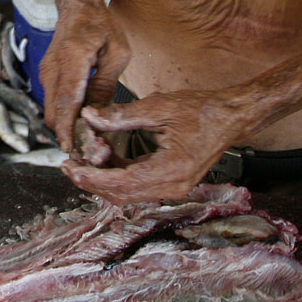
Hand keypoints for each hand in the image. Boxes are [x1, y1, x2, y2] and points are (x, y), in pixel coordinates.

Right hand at [40, 2, 129, 155]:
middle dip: (68, 134)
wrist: (77, 5)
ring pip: (51, 110)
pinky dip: (64, 116)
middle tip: (89, 152)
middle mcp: (52, 67)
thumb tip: (98, 116)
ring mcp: (45, 71)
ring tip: (88, 141)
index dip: (69, 128)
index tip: (73, 149)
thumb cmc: (102, 25)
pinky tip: (82, 124)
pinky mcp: (46, 76)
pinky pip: (52, 102)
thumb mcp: (117, 53)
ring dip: (66, 127)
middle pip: (53, 112)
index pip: (66, 101)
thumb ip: (105, 85)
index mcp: (72, 58)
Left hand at [61, 90, 236, 204]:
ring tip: (86, 155)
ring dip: (104, 177)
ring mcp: (173, 188)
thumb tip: (90, 117)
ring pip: (128, 193)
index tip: (70, 166)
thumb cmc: (203, 110)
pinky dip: (118, 174)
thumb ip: (121, 116)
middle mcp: (172, 186)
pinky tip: (106, 155)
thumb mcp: (159, 107)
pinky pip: (138, 186)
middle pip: (121, 195)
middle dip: (92, 180)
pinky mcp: (171, 183)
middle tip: (69, 164)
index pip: (121, 183)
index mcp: (170, 170)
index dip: (91, 177)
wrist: (232, 117)